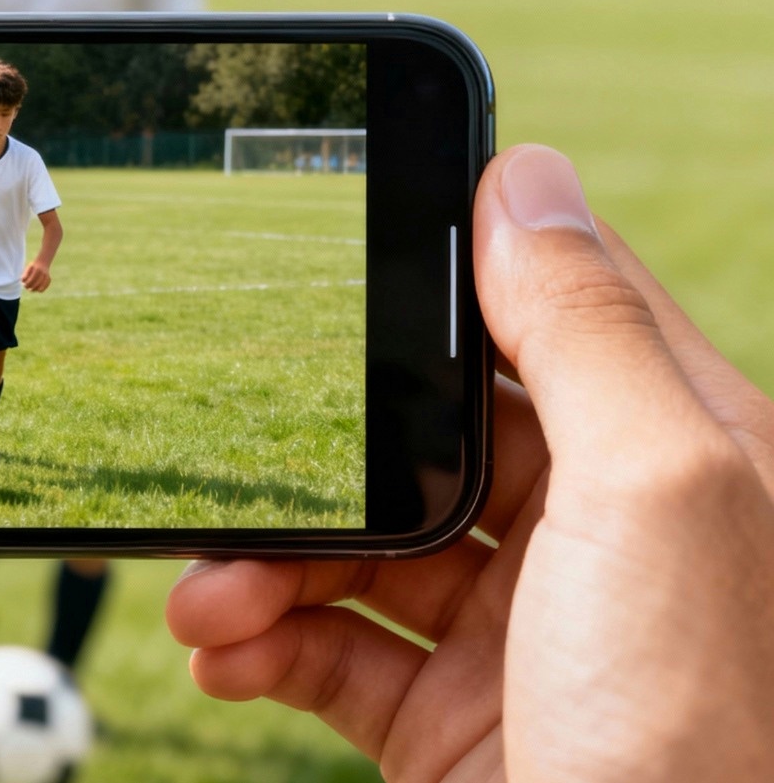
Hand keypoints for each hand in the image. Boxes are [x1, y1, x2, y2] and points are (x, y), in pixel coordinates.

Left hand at [22, 259, 51, 291]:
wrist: (42, 263)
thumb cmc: (33, 267)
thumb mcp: (28, 268)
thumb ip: (25, 274)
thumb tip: (23, 281)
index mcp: (37, 269)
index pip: (31, 279)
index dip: (27, 284)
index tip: (24, 285)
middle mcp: (43, 273)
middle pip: (36, 284)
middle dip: (30, 287)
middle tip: (26, 287)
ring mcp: (47, 276)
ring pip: (41, 286)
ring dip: (35, 289)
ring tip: (31, 290)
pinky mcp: (49, 279)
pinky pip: (45, 287)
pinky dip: (40, 289)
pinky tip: (37, 289)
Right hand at [167, 144, 773, 781]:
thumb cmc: (692, 743)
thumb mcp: (658, 503)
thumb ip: (588, 336)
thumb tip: (526, 174)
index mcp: (674, 458)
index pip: (549, 312)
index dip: (450, 267)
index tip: (341, 231)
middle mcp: (602, 535)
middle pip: (423, 433)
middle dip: (316, 451)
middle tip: (239, 460)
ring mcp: (524, 631)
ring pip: (359, 547)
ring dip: (263, 563)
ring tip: (208, 599)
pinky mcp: (454, 719)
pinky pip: (334, 650)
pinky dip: (263, 642)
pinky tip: (222, 649)